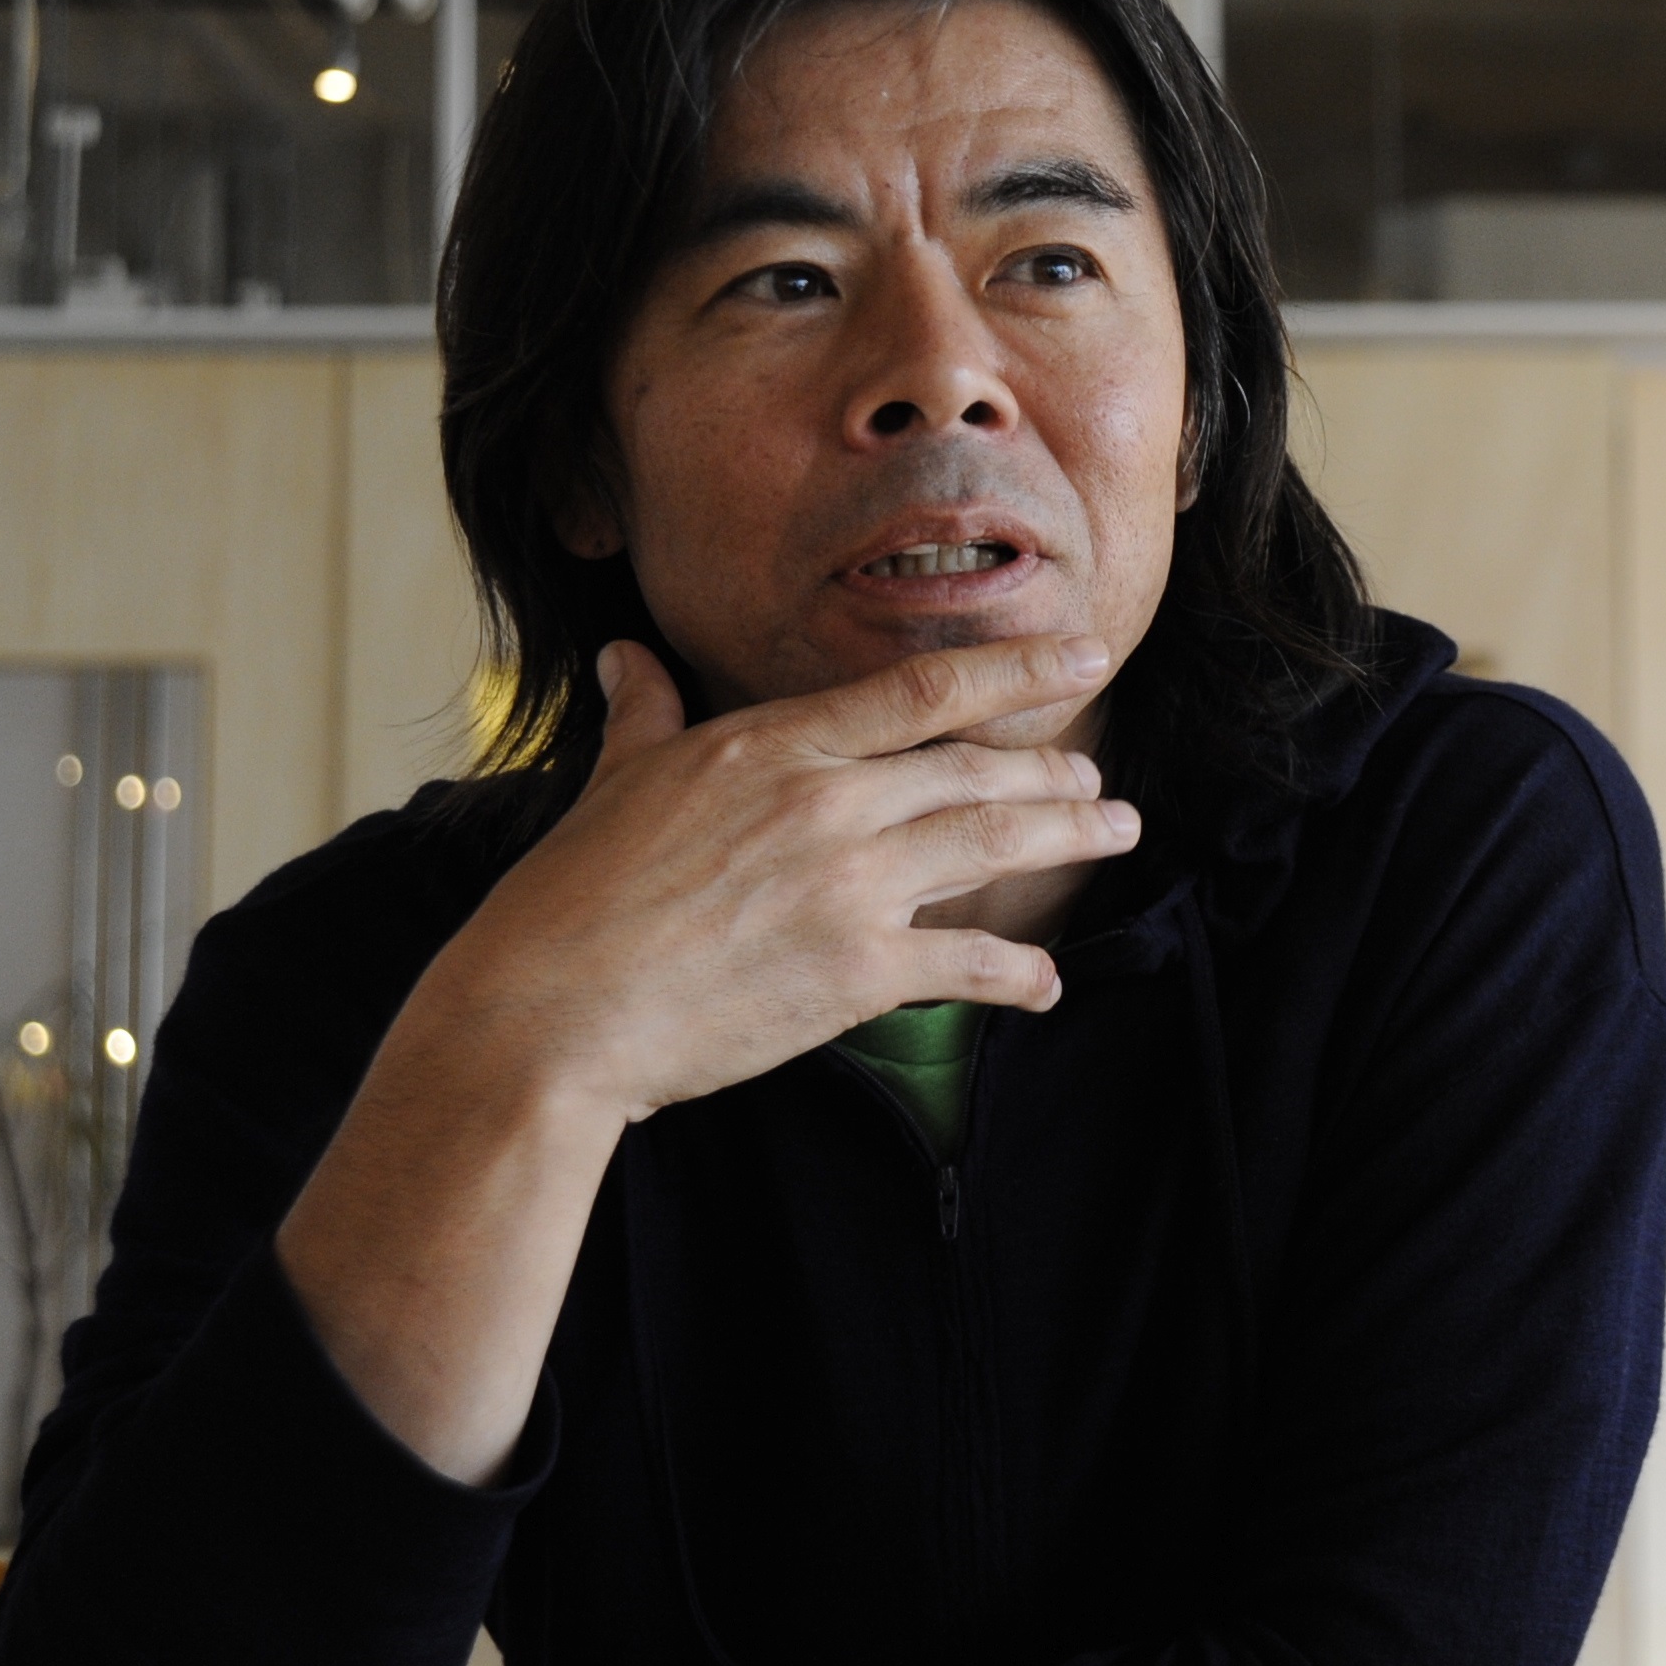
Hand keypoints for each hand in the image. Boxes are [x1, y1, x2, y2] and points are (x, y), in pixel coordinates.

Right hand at [277, 632, 1136, 1480]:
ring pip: (990, 846)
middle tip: (1101, 781)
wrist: (550, 1013)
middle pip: (976, 772)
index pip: (922, 691)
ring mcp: (848, 887)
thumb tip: (627, 655)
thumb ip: (644, 714)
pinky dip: (1020, 972)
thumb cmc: (568, 899)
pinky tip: (1047, 981)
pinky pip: (968, 964)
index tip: (1080, 653)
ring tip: (1116, 831)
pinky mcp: (855, 973)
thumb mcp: (613, 783)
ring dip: (1065, 837)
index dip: (1016, 670)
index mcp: (772, 745)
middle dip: (1055, 772)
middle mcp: (825, 803)